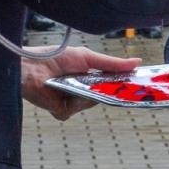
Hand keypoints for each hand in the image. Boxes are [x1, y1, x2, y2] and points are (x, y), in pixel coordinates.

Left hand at [22, 45, 137, 119]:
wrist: (31, 65)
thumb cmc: (56, 57)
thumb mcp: (88, 58)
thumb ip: (112, 63)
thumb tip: (137, 62)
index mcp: (90, 77)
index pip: (111, 84)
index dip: (122, 85)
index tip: (135, 84)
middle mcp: (82, 90)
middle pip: (103, 96)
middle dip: (108, 92)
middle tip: (115, 87)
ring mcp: (71, 101)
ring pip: (89, 105)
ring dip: (86, 95)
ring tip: (75, 83)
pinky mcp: (60, 110)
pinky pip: (72, 111)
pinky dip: (71, 103)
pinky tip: (63, 92)